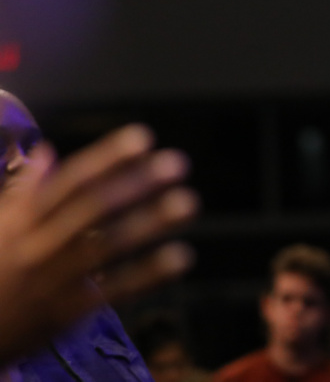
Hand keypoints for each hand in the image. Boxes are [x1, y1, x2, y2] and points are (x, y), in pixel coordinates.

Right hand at [0, 125, 196, 365]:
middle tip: (177, 163)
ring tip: (187, 202)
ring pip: (106, 246)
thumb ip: (24, 191)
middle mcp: (38, 245)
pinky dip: (147, 274)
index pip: (69, 181)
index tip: (142, 138)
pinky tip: (179, 257)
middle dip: (136, 183)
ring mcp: (53, 279)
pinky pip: (112, 291)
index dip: (107, 157)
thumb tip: (45, 151)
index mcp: (21, 220)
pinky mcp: (66, 313)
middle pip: (92, 208)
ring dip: (149, 223)